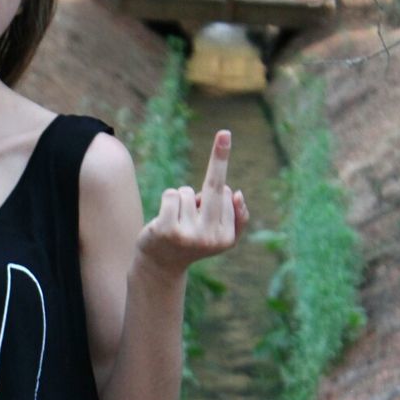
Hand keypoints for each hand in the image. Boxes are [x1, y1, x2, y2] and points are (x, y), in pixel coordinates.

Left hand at [136, 130, 248, 275]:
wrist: (160, 266)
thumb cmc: (192, 242)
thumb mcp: (220, 235)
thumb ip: (238, 218)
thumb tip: (238, 194)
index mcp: (227, 238)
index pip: (229, 195)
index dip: (219, 190)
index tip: (229, 141)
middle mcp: (210, 238)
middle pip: (215, 187)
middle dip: (220, 155)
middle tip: (225, 133)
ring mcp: (188, 235)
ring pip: (187, 192)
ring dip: (181, 199)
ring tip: (177, 219)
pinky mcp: (166, 230)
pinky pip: (171, 194)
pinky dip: (168, 199)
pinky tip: (164, 218)